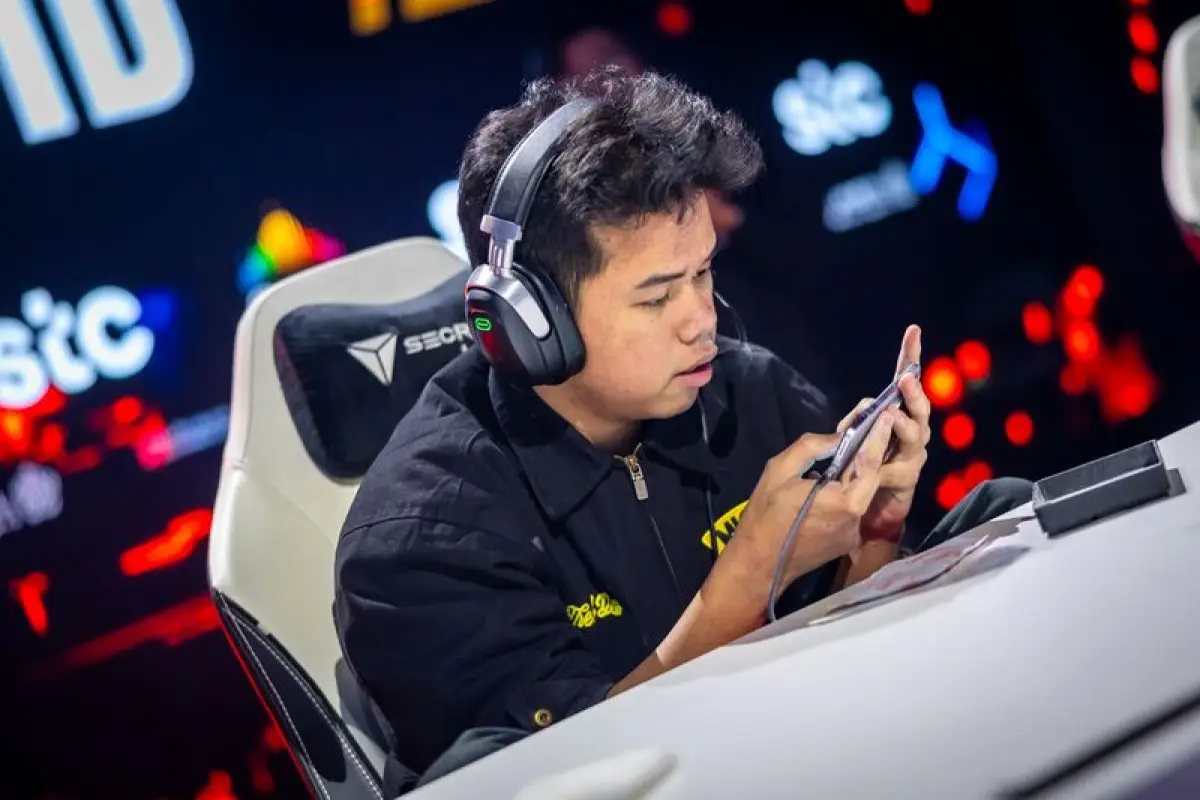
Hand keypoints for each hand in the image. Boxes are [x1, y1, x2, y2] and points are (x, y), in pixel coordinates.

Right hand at [724, 412, 895, 600]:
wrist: (759, 564)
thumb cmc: (766, 515)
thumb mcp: (780, 470)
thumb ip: (811, 448)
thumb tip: (837, 438)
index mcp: (846, 501)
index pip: (871, 463)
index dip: (878, 437)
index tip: (885, 414)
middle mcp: (857, 519)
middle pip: (869, 478)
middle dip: (869, 451)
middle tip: (871, 425)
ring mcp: (853, 533)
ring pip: (860, 493)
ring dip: (856, 472)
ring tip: (847, 451)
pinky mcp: (845, 541)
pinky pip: (851, 508)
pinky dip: (846, 491)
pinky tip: (833, 480)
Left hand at [837, 324, 931, 541]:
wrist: (870, 511)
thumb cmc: (860, 469)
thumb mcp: (851, 440)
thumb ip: (854, 424)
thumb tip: (853, 419)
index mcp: (898, 415)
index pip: (904, 381)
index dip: (910, 357)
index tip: (913, 330)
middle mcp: (913, 431)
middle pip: (919, 406)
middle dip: (913, 392)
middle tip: (905, 379)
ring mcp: (914, 454)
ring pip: (915, 435)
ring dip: (904, 425)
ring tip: (892, 417)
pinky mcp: (908, 479)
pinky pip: (899, 470)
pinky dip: (887, 468)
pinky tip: (879, 470)